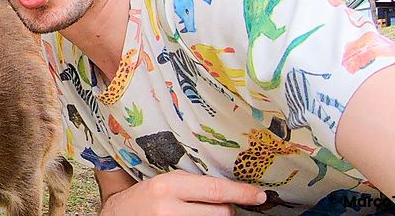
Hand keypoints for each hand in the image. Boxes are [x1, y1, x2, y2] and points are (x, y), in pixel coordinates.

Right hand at [100, 170, 266, 215]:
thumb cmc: (136, 202)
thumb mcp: (157, 184)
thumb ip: (186, 183)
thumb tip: (224, 188)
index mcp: (167, 185)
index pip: (215, 189)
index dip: (241, 192)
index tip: (259, 195)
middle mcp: (169, 207)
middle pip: (221, 211)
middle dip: (223, 209)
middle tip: (211, 206)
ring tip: (195, 213)